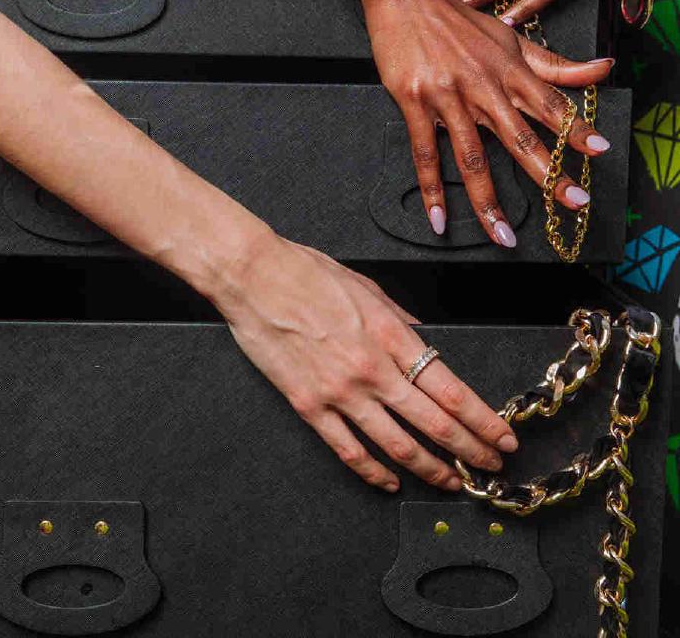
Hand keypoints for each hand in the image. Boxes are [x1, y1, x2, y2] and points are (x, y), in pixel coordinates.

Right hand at [219, 234, 517, 491]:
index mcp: (390, 333)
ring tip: (451, 481)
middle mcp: (371, 368)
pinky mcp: (308, 405)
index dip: (482, 419)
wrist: (253, 276)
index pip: (450, 389)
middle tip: (490, 465)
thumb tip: (422, 338)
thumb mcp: (366, 285)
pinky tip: (391, 482)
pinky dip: (373, 472)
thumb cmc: (306, 272)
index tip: (501, 435)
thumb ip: (399, 318)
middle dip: (469, 449)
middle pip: (434, 422)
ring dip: (430, 468)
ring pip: (397, 445)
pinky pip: (348, 450)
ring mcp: (339, 391)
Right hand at [363, 0, 613, 244]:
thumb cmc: (457, 20)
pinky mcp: (415, 103)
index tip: (599, 151)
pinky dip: (432, 189)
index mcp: (509, 70)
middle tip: (571, 202)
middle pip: (520, 137)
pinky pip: (425, 153)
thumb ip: (554, 64)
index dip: (576, 127)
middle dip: (548, 172)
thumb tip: (602, 70)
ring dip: (489, 200)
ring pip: (472, 157)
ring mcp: (448, 96)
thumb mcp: (509, 38)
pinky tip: (439, 218)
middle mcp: (483, 85)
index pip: (551, 103)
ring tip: (503, 234)